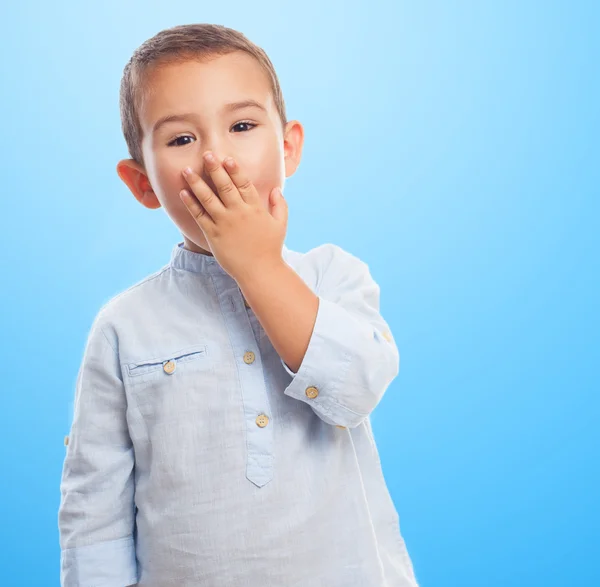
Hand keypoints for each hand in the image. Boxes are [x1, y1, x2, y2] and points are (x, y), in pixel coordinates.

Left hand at [179, 151, 287, 280]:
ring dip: (197, 183)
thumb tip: (277, 189)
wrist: (259, 271)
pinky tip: (184, 192)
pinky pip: (200, 216)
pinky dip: (191, 203)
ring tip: (187, 170)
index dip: (235, 170)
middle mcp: (239, 213)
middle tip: (206, 154)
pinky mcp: (213, 234)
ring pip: (208, 198)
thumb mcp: (280, 225)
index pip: (244, 183)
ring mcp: (225, 223)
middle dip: (214, 169)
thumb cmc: (270, 248)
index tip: (227, 158)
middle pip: (224, 186)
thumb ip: (280, 205)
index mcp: (255, 208)